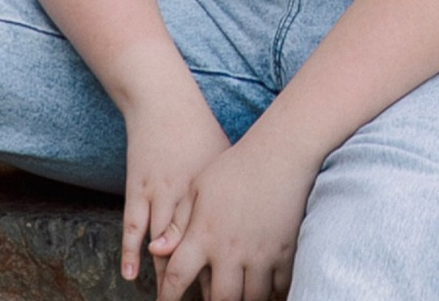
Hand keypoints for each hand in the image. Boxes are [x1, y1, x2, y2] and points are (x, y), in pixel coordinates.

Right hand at [115, 81, 233, 289]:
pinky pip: (133, 226)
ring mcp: (161, 193)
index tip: (232, 293)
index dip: (226, 271)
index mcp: (214, 191)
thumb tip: (256, 219)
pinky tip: (130, 275)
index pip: (223, 242)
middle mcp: (189, 196)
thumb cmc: (197, 130)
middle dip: (200, 283)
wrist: (164, 100)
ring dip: (166, 277)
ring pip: (164, 245)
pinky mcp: (138, 188)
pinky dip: (131, 251)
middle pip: (196, 250)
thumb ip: (232, 194)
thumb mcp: (223, 160)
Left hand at [150, 125, 314, 300]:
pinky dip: (273, 295)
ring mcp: (259, 253)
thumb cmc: (234, 168)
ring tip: (237, 299)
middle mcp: (230, 250)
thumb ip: (178, 223)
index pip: (178, 277)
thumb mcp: (198, 188)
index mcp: (204, 234)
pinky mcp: (284, 251)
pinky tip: (266, 294)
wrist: (279, 152)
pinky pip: (279, 286)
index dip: (168, 298)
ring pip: (250, 298)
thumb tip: (154, 250)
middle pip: (219, 299)